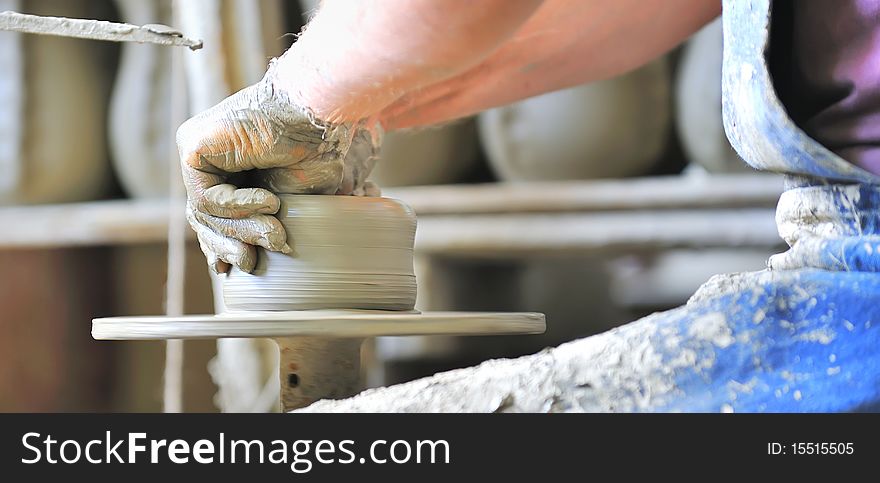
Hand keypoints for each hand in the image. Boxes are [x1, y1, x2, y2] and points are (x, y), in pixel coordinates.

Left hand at [177, 67, 378, 273]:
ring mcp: (198, 150)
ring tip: (276, 234)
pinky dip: (238, 209)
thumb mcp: (295, 200)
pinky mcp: (193, 147)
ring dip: (241, 232)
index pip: (217, 215)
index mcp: (234, 166)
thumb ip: (271, 224)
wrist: (320, 115)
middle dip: (228, 246)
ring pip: (203, 214)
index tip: (249, 266)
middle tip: (252, 263)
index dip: (228, 246)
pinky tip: (269, 202)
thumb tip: (253, 260)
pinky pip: (206, 198)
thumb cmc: (319, 150)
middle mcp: (211, 157)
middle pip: (204, 218)